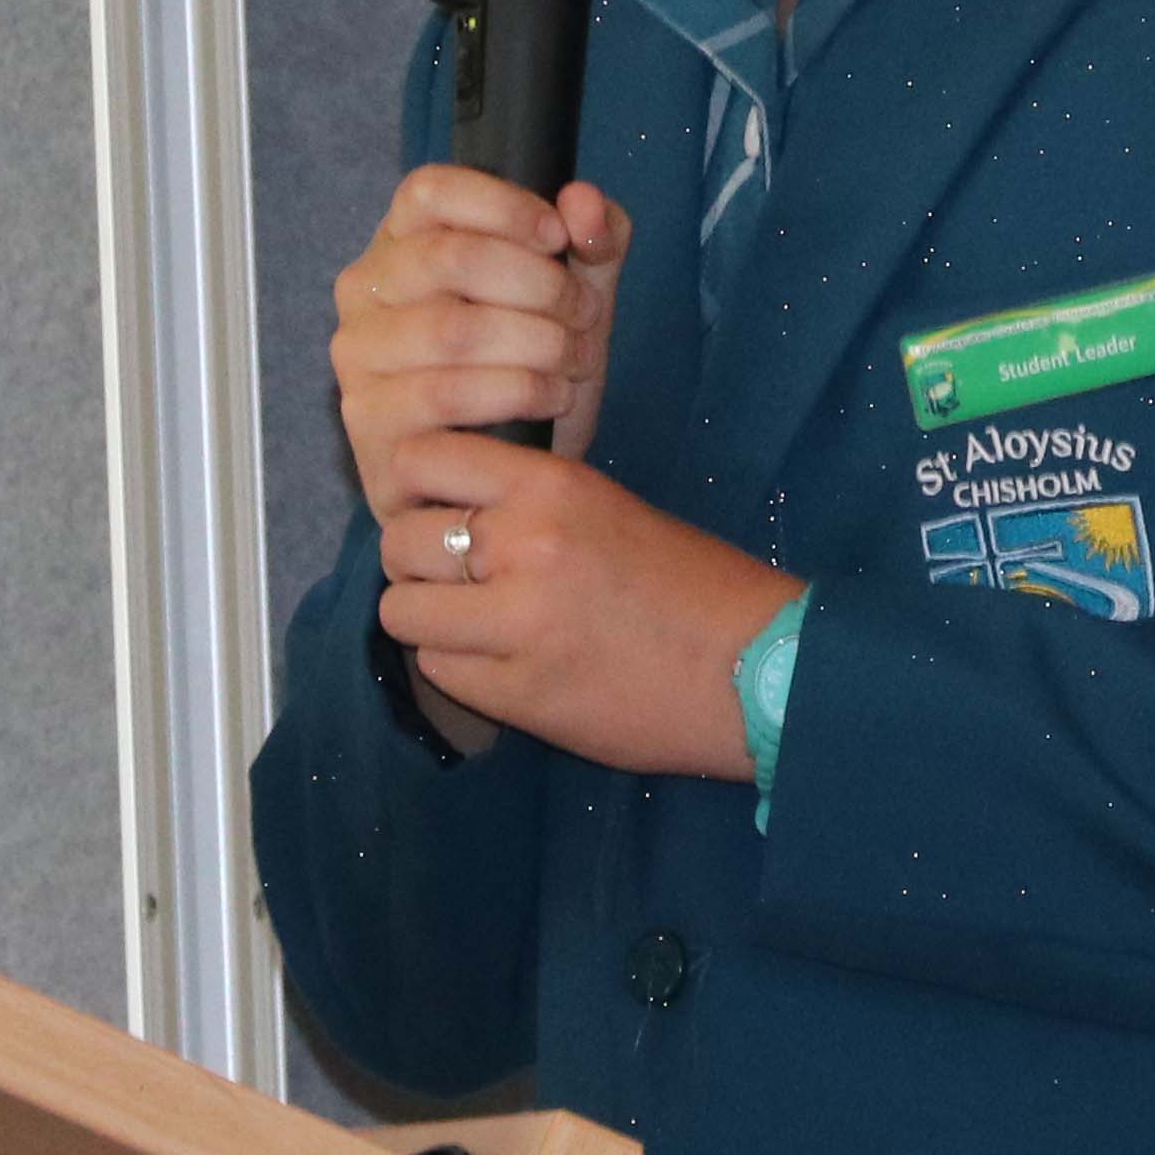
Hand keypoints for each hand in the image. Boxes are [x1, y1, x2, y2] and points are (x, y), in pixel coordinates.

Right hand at [330, 167, 631, 510]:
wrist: (510, 475)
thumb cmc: (532, 369)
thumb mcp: (578, 296)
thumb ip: (595, 239)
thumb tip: (584, 202)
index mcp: (403, 243)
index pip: (429, 191)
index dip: (504, 205)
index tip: (559, 238)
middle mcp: (364, 293)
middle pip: (451, 258)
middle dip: (540, 285)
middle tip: (585, 314)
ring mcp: (358, 361)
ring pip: (453, 330)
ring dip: (538, 343)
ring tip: (577, 360)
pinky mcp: (368, 426)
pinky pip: (447, 395)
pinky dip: (519, 391)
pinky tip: (553, 398)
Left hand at [371, 434, 797, 779]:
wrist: (754, 672)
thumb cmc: (691, 585)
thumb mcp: (607, 508)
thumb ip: (527, 504)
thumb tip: (443, 509)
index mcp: (552, 487)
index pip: (422, 459)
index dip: (417, 488)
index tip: (437, 508)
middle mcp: (525, 545)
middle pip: (399, 540)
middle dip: (417, 563)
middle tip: (456, 579)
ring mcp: (516, 624)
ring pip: (401, 612)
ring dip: (429, 620)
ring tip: (472, 626)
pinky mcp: (517, 695)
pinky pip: (437, 670)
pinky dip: (458, 668)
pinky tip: (500, 664)